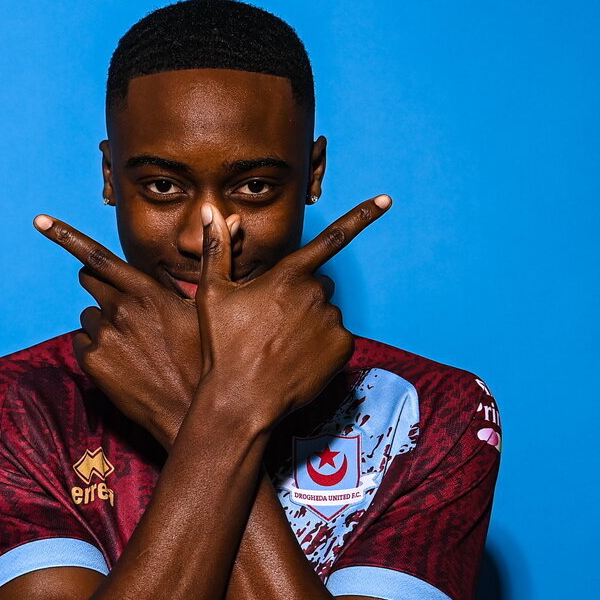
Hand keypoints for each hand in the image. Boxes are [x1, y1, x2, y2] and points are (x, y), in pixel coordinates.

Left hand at [32, 214, 200, 448]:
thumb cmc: (202, 359)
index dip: (65, 235)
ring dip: (104, 323)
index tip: (40, 221)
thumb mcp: (206, 309)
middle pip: (89, 281)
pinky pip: (83, 343)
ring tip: (135, 347)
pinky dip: (97, 350)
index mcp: (146, 292)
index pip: (97, 255)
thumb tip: (231, 218)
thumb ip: (210, 261)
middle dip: (102, 287)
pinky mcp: (92, 362)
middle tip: (126, 309)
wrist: (187, 412)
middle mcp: (120, 309)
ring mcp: (103, 337)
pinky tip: (124, 365)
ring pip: (89, 316)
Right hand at [196, 195, 391, 427]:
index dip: (362, 216)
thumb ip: (218, 249)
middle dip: (302, 297)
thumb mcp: (213, 294)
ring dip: (310, 324)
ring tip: (280, 347)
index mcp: (289, 274)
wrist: (242, 399)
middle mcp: (316, 294)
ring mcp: (333, 322)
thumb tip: (215, 212)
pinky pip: (338, 339)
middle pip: (319, 285)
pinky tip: (297, 360)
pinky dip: (322, 347)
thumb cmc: (224, 346)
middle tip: (272, 324)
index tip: (386, 200)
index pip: (333, 238)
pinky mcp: (343, 349)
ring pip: (327, 314)